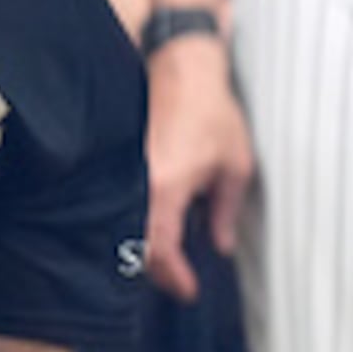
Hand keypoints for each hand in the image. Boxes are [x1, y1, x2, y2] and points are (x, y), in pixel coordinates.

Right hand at [143, 30, 252, 302]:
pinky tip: (148, 225)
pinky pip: (119, 200)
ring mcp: (124, 169)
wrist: (179, 62)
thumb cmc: (210, 107)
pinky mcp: (118, 157)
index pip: (161, 250)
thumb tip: (220, 244)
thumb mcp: (234, 163)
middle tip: (176, 281)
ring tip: (165, 258)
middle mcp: (138, 182)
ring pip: (124, 224)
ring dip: (142, 246)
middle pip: (134, 245)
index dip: (175, 278)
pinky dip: (132, 220)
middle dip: (155, 270)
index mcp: (167, 187)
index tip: (189, 290)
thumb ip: (226, 209)